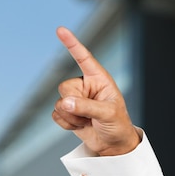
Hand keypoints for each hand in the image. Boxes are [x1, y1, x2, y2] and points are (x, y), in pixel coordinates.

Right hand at [52, 26, 139, 155]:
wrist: (114, 145)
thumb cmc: (118, 125)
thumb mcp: (108, 114)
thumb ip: (87, 107)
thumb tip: (65, 103)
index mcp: (99, 79)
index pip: (84, 58)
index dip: (72, 44)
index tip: (61, 30)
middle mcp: (85, 86)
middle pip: (65, 87)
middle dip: (76, 104)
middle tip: (91, 115)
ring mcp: (75, 99)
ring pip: (59, 103)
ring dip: (72, 117)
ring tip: (88, 121)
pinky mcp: (68, 112)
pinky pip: (56, 115)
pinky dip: (67, 124)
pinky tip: (80, 126)